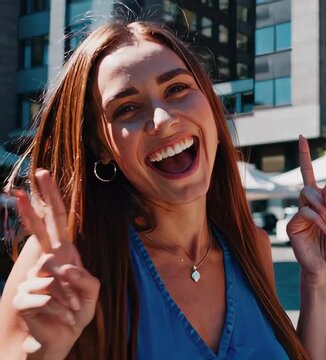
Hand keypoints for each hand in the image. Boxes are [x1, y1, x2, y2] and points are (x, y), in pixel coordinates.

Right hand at [11, 169, 99, 356]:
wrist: (57, 341)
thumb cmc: (74, 315)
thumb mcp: (90, 296)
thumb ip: (85, 281)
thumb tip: (63, 269)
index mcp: (65, 255)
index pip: (58, 221)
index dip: (52, 198)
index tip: (44, 174)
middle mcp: (49, 260)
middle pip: (43, 225)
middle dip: (39, 200)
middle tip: (34, 175)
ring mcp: (35, 276)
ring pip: (45, 273)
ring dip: (66, 300)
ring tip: (69, 314)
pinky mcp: (24, 296)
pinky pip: (43, 296)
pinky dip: (59, 311)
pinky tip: (62, 320)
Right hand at [287, 136, 325, 289]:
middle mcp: (313, 206)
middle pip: (308, 176)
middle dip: (304, 156)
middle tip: (301, 137)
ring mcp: (301, 214)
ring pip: (308, 193)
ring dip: (322, 207)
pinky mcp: (292, 225)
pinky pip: (304, 212)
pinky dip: (317, 220)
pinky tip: (324, 231)